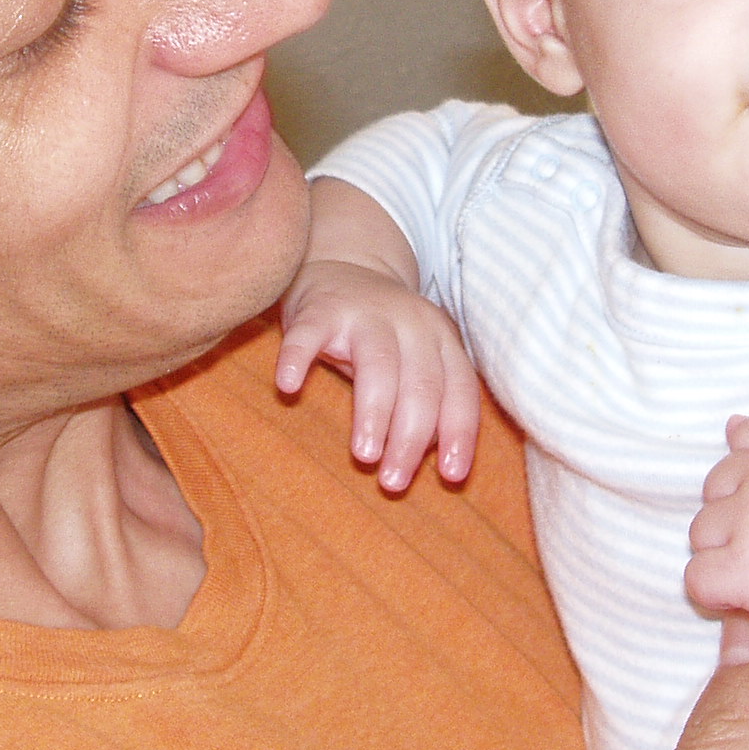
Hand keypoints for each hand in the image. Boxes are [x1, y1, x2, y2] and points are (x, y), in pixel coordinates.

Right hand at [277, 258, 481, 488]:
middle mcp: (411, 322)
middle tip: (393, 483)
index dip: (458, 434)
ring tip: (363, 456)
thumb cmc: (382, 336)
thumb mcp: (417, 358)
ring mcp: (366, 312)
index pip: (459, 390)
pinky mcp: (320, 308)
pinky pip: (308, 334)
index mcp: (441, 339)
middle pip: (420, 384)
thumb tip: (439, 461)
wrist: (341, 267)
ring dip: (374, 413)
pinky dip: (298, 359)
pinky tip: (289, 387)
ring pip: (378, 363)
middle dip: (410, 438)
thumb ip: (430, 400)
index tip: (450, 476)